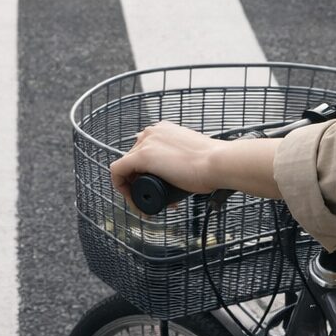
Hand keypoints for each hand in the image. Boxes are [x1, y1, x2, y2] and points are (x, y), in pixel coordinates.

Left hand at [110, 121, 226, 204]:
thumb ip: (183, 157)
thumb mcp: (192, 154)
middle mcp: (151, 132)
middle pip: (133, 161)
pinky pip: (118, 172)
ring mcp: (145, 143)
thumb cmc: (212, 163)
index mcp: (163, 130)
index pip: (144, 152)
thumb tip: (180, 171)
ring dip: (132, 188)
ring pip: (125, 168)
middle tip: (157, 200)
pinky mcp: (141, 156)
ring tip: (148, 205)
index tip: (160, 189)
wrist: (218, 163)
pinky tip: (133, 201)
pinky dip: (121, 187)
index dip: (147, 175)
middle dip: (142, 184)